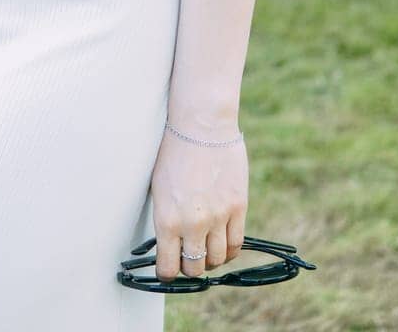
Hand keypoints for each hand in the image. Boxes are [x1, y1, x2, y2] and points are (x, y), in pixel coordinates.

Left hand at [149, 127, 247, 282]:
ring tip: (206, 245)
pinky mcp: (238, 207)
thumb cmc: (174, 153)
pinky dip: (230, 249)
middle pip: (194, 268)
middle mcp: (192, 224)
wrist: (201, 125)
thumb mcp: (159, 189)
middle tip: (188, 255)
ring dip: (210, 258)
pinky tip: (223, 240)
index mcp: (167, 219)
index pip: (168, 268)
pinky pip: (236, 244)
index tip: (168, 268)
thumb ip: (166, 220)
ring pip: (217, 260)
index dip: (168, 272)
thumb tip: (170, 246)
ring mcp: (218, 217)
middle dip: (189, 266)